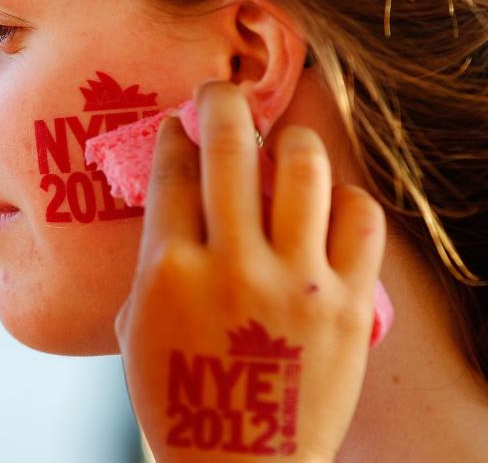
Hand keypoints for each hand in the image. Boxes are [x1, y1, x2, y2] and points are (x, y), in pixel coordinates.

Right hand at [115, 82, 384, 462]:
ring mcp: (296, 283)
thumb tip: (173, 205)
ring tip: (280, 144)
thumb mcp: (135, 327)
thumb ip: (152, 260)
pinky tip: (325, 205)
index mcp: (168, 271)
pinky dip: (342, 201)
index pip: (173, 171)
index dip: (175, 135)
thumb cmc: (178, 400)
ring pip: (303, 169)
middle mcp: (232, 265)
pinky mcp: (349, 305)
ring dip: (287, 141)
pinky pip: (359, 220)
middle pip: (231, 148)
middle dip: (221, 103)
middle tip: (220, 93)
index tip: (178, 124)